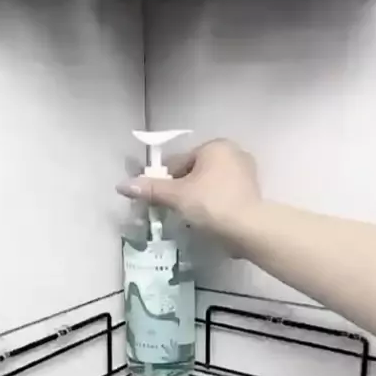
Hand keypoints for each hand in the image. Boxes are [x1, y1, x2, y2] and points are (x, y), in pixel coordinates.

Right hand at [116, 138, 261, 245]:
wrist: (249, 229)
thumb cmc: (211, 205)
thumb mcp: (177, 196)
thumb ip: (151, 189)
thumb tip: (122, 185)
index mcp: (215, 146)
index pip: (179, 163)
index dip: (166, 183)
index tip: (163, 202)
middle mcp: (233, 152)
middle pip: (195, 172)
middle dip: (184, 190)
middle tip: (178, 212)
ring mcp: (246, 172)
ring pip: (210, 184)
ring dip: (199, 198)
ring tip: (194, 218)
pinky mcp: (253, 192)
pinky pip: (225, 195)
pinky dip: (215, 204)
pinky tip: (211, 220)